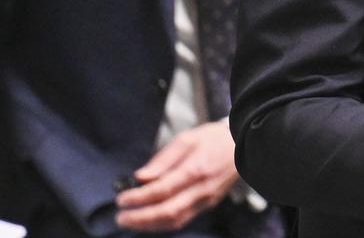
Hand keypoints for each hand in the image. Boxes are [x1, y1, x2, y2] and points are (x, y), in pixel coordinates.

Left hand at [115, 121, 238, 231]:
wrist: (242, 146)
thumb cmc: (213, 139)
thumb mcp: (187, 139)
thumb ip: (162, 159)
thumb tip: (140, 177)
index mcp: (195, 169)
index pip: (162, 190)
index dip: (139, 198)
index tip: (122, 199)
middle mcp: (201, 189)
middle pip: (168, 212)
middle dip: (140, 218)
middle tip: (121, 217)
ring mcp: (206, 200)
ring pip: (175, 221)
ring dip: (149, 225)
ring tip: (131, 221)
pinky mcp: (208, 205)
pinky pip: (183, 219)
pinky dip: (163, 224)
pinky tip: (149, 221)